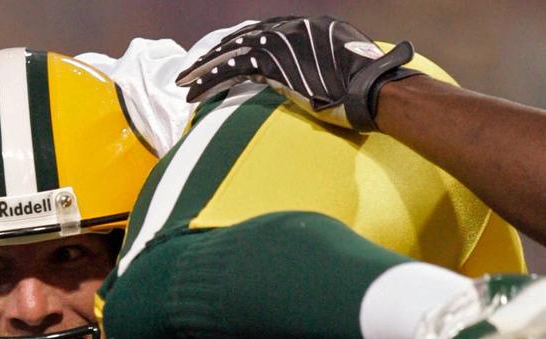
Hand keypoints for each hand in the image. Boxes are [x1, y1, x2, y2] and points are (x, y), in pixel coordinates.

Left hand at [176, 16, 418, 130]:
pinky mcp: (272, 63)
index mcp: (309, 26)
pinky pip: (231, 71)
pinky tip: (193, 94)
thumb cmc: (366, 87)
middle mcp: (292, 27)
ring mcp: (281, 42)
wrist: (372, 89)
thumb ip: (324, 63)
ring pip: (231, 52)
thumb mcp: (345, 66)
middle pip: (242, 38)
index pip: (264, 32)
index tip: (222, 57)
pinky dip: (209, 82)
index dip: (239, 46)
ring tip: (183, 84)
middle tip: (191, 70)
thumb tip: (321, 77)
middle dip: (214, 55)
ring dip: (203, 69)